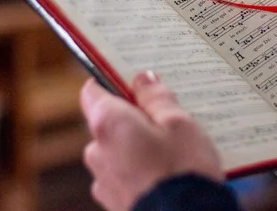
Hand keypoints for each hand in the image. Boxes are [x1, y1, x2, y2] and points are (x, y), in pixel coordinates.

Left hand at [80, 71, 223, 210]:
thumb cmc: (182, 171)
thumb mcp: (179, 124)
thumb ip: (157, 98)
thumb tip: (142, 79)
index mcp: (108, 124)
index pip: (93, 91)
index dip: (112, 81)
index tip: (134, 80)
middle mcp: (97, 152)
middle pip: (109, 123)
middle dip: (134, 118)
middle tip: (167, 118)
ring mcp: (103, 182)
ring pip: (118, 152)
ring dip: (138, 147)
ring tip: (174, 152)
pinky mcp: (114, 205)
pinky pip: (126, 176)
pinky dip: (141, 172)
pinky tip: (168, 175)